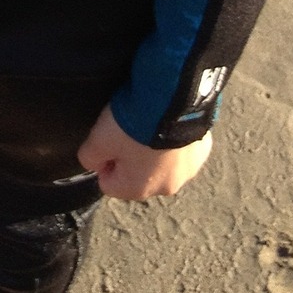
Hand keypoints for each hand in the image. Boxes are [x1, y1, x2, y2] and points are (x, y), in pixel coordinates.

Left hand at [77, 103, 212, 199]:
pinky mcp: (203, 151)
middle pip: (138, 175)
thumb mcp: (98, 139)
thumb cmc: (133, 125)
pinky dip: (173, 138)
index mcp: (139, 190)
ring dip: (154, 148)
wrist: (173, 101)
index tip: (107, 140)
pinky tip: (167, 119)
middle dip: (130, 156)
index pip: (109, 184)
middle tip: (128, 129)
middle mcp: (166, 188)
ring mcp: (188, 171)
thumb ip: (90, 156)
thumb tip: (93, 163)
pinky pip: (181, 148)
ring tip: (149, 123)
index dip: (104, 161)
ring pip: (162, 163)